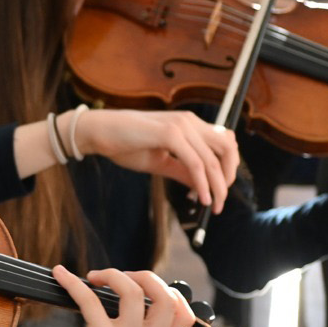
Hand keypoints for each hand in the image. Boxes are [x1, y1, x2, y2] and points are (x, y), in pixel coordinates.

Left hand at [40, 267, 194, 326]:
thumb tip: (130, 288)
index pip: (184, 317)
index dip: (171, 292)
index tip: (145, 285)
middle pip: (166, 299)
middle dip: (145, 276)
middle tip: (121, 276)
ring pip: (133, 293)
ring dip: (112, 275)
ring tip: (94, 277)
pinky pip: (90, 300)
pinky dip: (73, 283)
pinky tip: (61, 276)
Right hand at [71, 109, 238, 211]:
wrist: (99, 132)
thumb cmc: (125, 144)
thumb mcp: (160, 161)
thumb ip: (183, 171)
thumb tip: (204, 187)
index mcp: (188, 124)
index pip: (224, 142)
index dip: (227, 168)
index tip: (217, 190)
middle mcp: (189, 121)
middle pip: (228, 149)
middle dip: (228, 178)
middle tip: (220, 201)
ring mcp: (181, 125)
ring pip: (214, 159)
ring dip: (218, 186)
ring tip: (213, 205)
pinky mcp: (170, 134)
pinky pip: (196, 163)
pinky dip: (202, 184)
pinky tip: (200, 198)